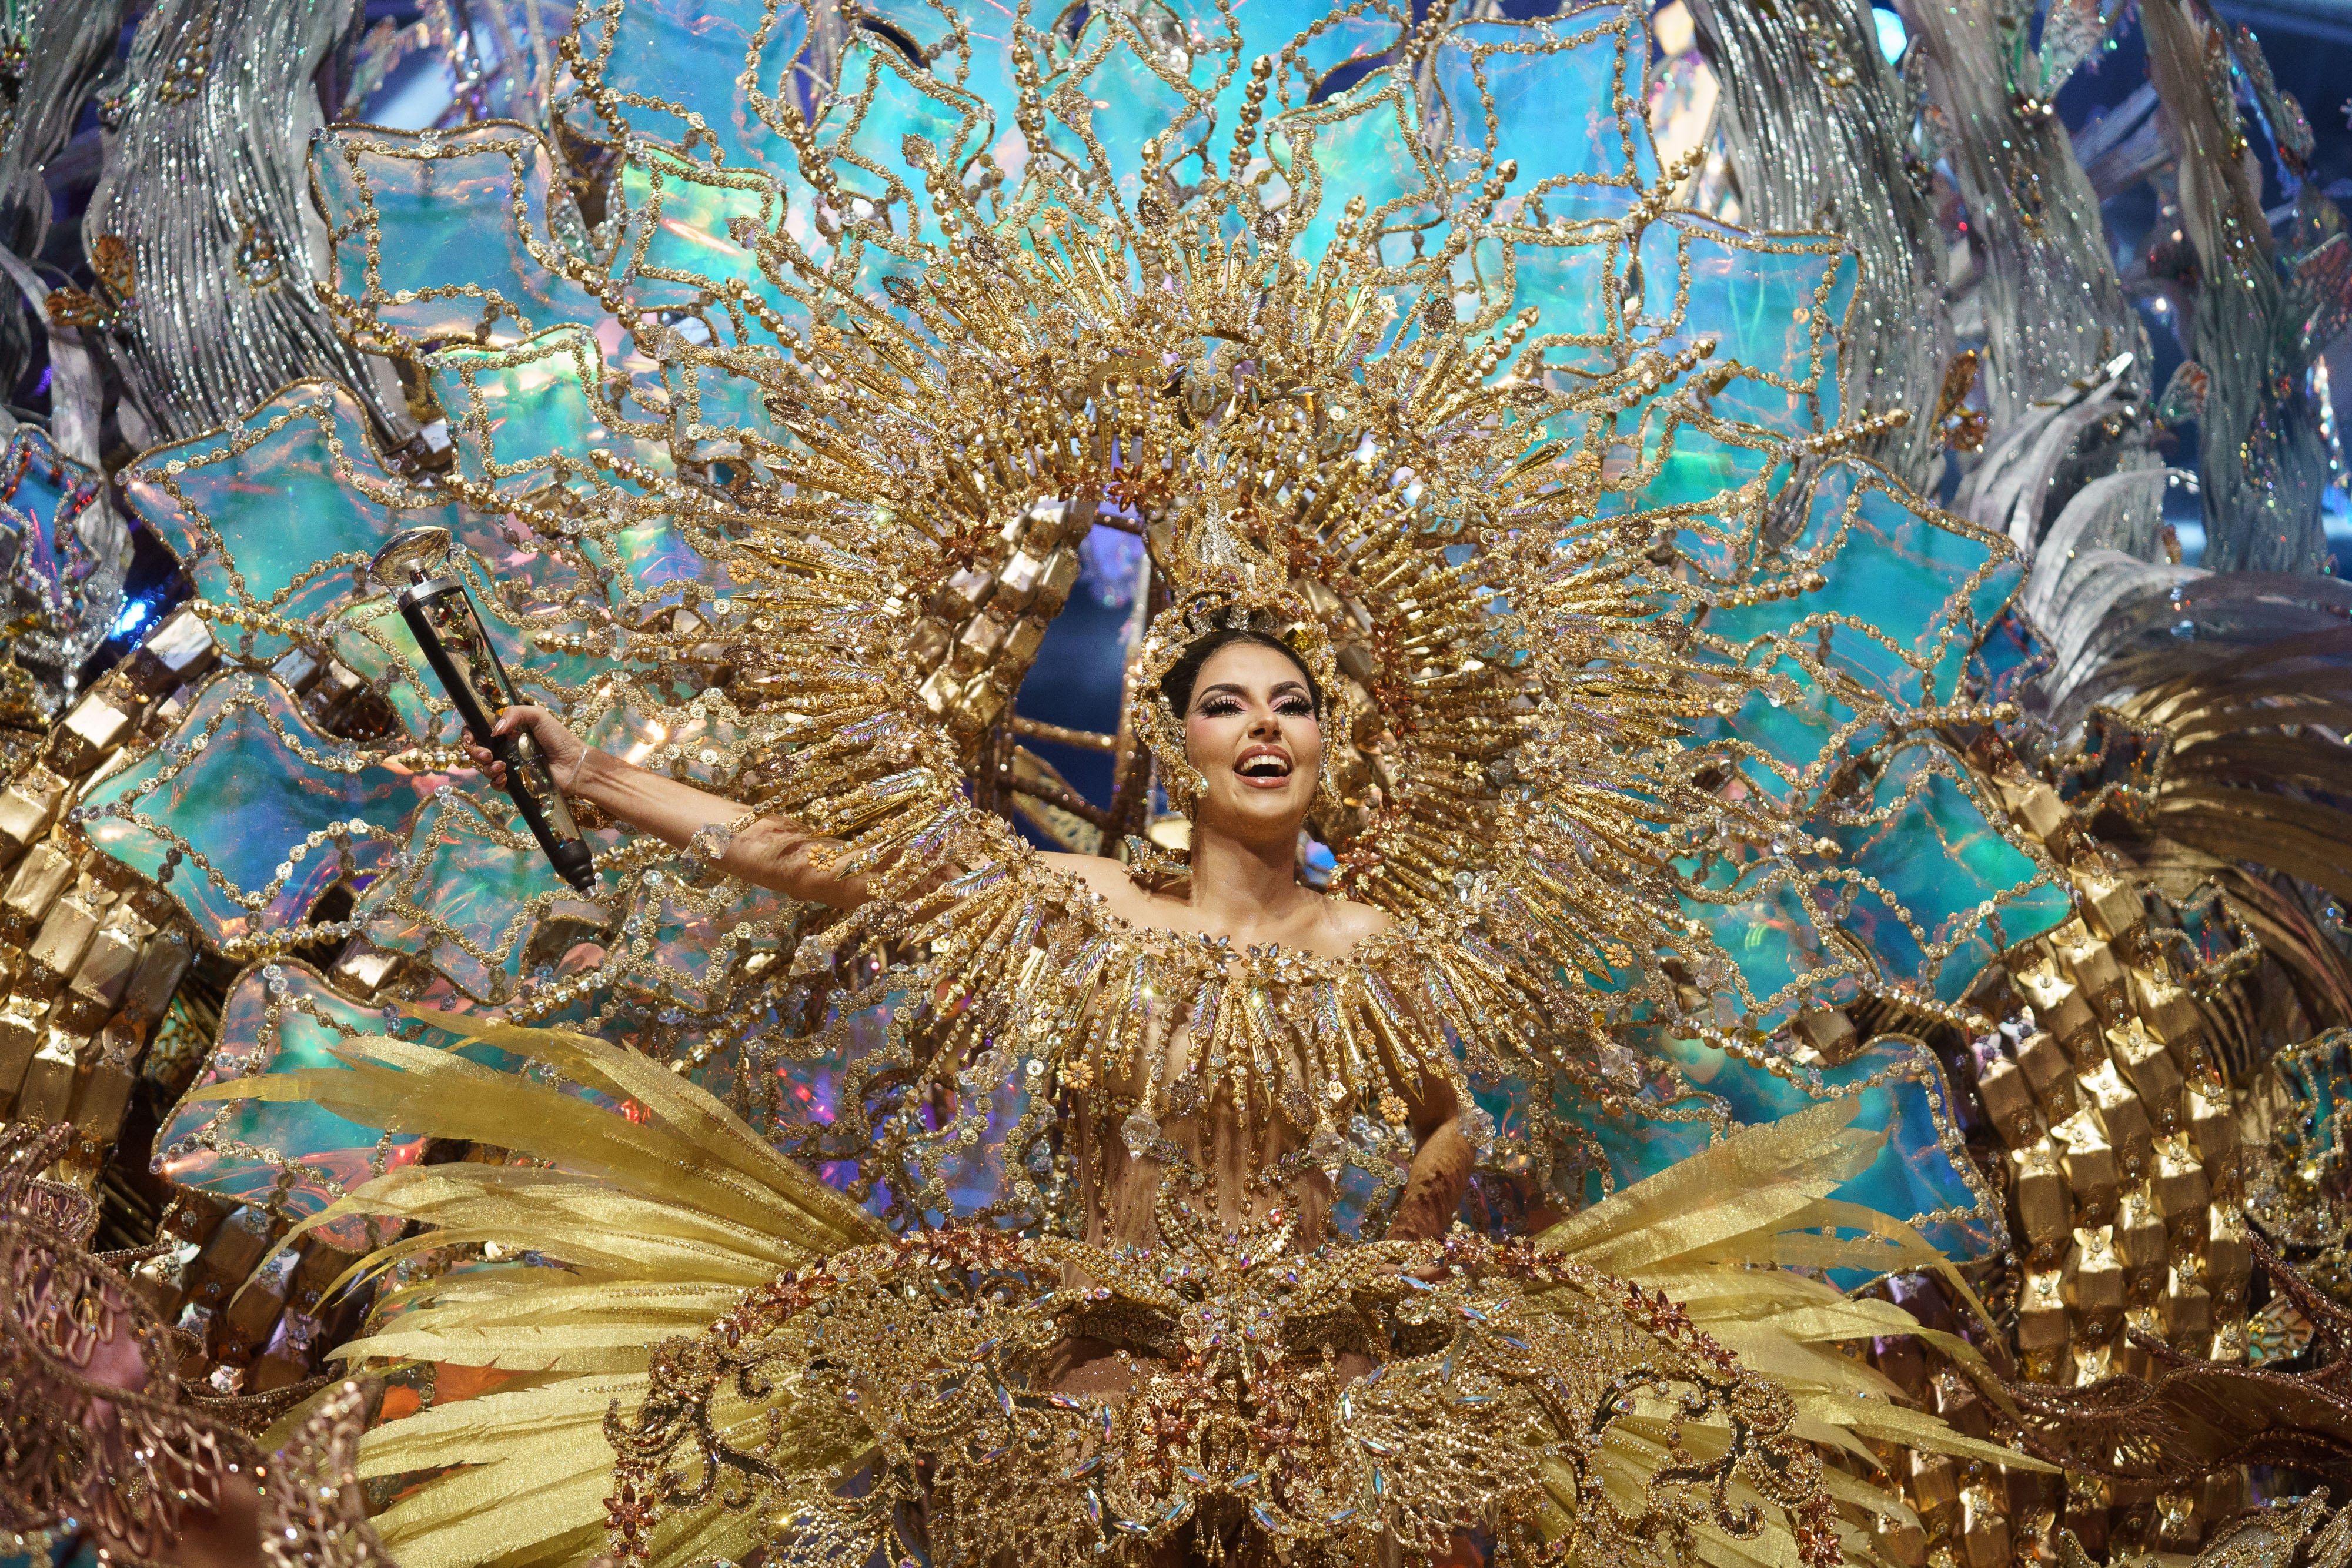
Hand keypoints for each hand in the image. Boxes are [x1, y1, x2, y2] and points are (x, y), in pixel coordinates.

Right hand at [463, 704, 593, 792]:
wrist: (573, 763)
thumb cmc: (558, 737)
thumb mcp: (538, 715)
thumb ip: (514, 713)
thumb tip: (493, 730)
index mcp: (507, 731)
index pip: (479, 731)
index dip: (469, 734)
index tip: (471, 737)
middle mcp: (504, 748)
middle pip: (476, 750)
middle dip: (474, 752)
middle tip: (487, 754)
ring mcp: (508, 766)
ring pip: (484, 768)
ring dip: (487, 767)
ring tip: (502, 766)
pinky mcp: (514, 783)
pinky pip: (495, 784)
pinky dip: (496, 781)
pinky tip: (505, 778)